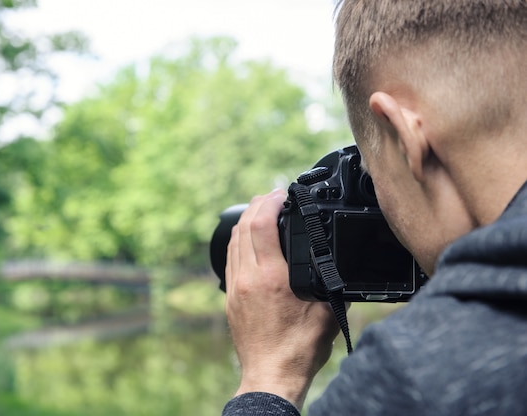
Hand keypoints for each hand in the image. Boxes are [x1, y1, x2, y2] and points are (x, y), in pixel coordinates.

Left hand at [225, 189, 340, 409]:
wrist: (271, 376)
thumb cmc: (298, 350)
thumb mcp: (327, 314)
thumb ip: (334, 286)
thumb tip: (344, 266)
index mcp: (271, 278)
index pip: (261, 225)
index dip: (270, 202)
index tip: (281, 194)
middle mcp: (248, 278)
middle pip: (243, 227)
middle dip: (256, 205)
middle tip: (271, 196)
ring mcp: (236, 288)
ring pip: (234, 242)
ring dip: (246, 221)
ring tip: (260, 210)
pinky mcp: (230, 298)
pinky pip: (231, 259)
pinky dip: (239, 241)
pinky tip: (249, 240)